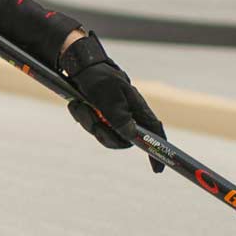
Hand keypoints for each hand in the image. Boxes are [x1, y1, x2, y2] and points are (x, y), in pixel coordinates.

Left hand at [60, 32, 166, 171]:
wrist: (78, 65)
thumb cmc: (97, 76)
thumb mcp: (108, 94)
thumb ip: (119, 116)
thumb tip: (132, 137)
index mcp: (136, 108)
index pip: (154, 132)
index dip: (157, 150)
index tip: (157, 169)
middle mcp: (127, 114)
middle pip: (122, 140)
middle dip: (103, 133)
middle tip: (92, 118)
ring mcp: (112, 116)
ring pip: (103, 134)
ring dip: (89, 122)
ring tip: (81, 105)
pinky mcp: (99, 115)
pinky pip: (91, 126)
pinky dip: (82, 117)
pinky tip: (78, 103)